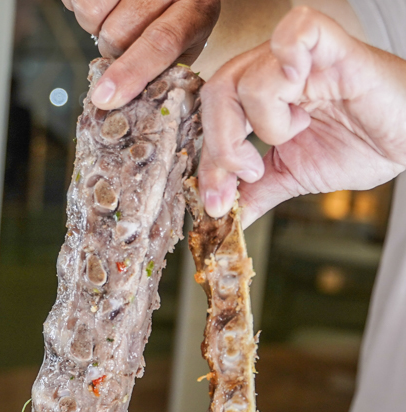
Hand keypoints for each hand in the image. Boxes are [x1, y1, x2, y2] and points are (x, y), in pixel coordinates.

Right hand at [61, 0, 219, 107]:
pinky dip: (77, 4)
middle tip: (124, 40)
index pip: (162, 41)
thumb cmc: (177, 15)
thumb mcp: (185, 43)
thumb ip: (163, 70)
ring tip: (113, 15)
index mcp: (197, 7)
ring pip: (91, 14)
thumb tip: (123, 106)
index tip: (106, 98)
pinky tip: (104, 3)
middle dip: (111, 49)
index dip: (131, 71)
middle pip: (117, 34)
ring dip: (94, 24)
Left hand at [198, 6, 405, 225]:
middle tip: (249, 172)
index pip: (212, 122)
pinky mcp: (330, 46)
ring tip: (297, 130)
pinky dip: (287, 60)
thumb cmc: (362, 143)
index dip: (209, 166)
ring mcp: (298, 58)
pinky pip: (292, 33)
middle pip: (217, 94)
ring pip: (247, 80)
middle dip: (222, 146)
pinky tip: (300, 88)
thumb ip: (257, 193)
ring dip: (266, 121)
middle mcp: (272, 72)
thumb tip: (225, 220)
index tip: (216, 205)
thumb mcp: (294, 177)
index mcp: (258, 98)